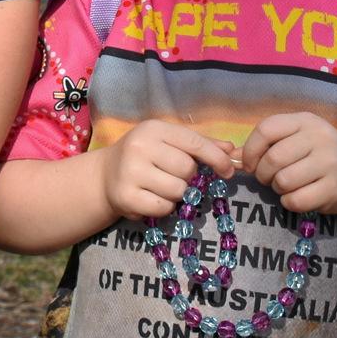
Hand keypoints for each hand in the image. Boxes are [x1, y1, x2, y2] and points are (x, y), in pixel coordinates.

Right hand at [100, 119, 237, 220]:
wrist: (105, 175)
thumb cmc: (144, 156)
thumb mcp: (168, 143)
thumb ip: (199, 145)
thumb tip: (231, 149)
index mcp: (153, 129)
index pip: (194, 142)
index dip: (216, 158)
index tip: (228, 171)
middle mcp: (140, 147)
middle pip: (187, 169)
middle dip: (188, 177)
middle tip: (174, 176)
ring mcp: (131, 172)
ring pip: (178, 190)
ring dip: (177, 194)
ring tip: (161, 187)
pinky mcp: (127, 197)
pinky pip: (164, 208)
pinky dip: (164, 207)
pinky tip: (151, 198)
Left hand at [240, 113, 336, 215]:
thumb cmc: (320, 156)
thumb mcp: (298, 140)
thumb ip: (268, 144)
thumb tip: (230, 157)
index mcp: (306, 120)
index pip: (267, 129)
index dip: (251, 149)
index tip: (250, 163)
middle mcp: (320, 138)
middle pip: (273, 158)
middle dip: (263, 173)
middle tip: (268, 178)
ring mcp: (330, 163)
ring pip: (284, 180)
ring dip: (277, 188)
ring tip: (285, 186)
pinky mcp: (334, 189)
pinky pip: (296, 200)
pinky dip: (289, 202)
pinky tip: (297, 197)